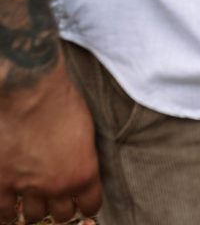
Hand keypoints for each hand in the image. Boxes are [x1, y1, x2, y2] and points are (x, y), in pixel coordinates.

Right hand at [0, 57, 101, 224]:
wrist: (30, 88)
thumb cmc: (61, 98)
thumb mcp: (86, 128)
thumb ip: (84, 156)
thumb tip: (81, 168)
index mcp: (84, 172)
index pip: (91, 205)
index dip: (87, 203)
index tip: (83, 201)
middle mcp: (58, 186)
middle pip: (63, 214)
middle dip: (61, 206)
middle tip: (57, 196)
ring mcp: (28, 187)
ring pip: (34, 216)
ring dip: (35, 207)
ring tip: (34, 198)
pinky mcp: (2, 182)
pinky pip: (5, 212)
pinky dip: (8, 210)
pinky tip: (11, 204)